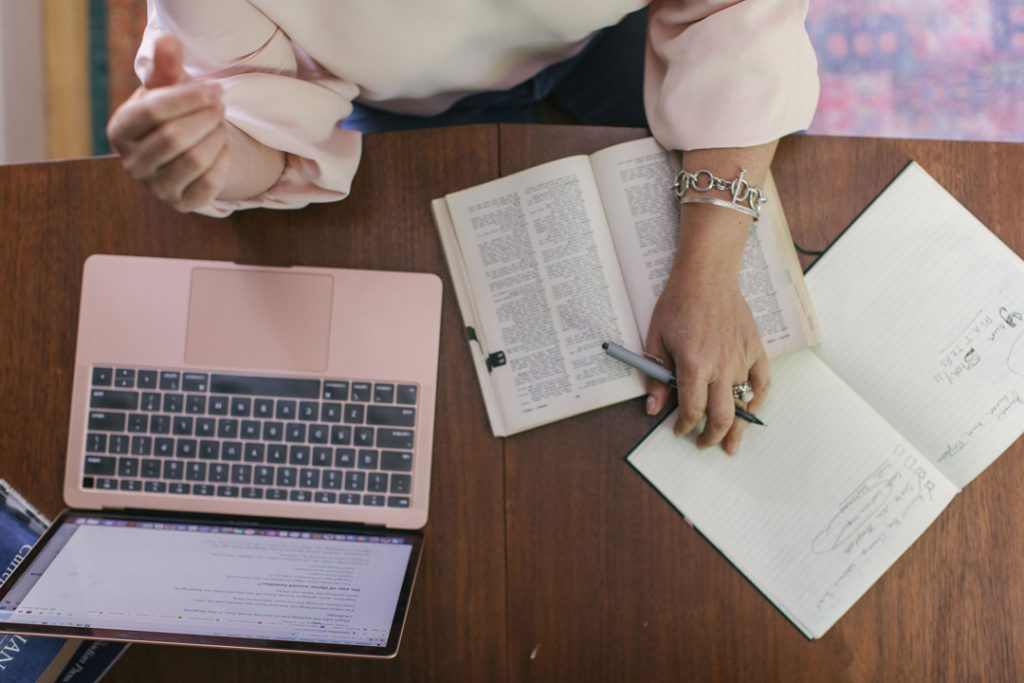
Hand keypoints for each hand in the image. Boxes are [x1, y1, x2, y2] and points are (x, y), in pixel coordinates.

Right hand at [107, 35, 229, 211]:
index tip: (215, 88)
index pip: (152, 112)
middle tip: (221, 106)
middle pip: (174, 137)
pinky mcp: (182, 204)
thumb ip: (165, 67)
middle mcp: (132, 164)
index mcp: (120, 130)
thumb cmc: (172, 112)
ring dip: (216, 137)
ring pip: (194, 160)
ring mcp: (156, 188)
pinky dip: (223, 161)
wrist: (184, 150)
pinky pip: (210, 183)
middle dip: (206, 118)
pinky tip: (223, 147)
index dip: (188, 98)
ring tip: (221, 125)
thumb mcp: (166, 88)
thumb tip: (168, 41)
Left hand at [645, 261, 769, 453]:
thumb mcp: (655, 340)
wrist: (707, 277)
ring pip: (743, 402)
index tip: (680, 431)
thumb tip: (652, 408)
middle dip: (712, 437)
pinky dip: (757, 399)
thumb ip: (654, 378)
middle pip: (721, 416)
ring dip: (736, 426)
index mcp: (694, 365)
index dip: (684, 427)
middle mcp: (721, 366)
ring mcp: (741, 358)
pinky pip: (762, 382)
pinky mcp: (755, 349)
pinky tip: (750, 409)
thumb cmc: (678, 304)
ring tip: (731, 442)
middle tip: (705, 444)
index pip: (692, 410)